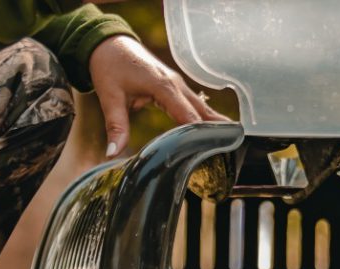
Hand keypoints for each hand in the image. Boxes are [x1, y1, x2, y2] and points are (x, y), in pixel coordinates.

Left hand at [88, 35, 227, 157]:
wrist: (109, 44)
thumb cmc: (110, 67)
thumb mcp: (109, 97)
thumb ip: (115, 126)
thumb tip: (112, 153)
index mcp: (163, 86)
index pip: (188, 116)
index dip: (200, 135)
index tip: (212, 152)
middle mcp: (175, 84)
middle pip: (201, 111)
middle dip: (214, 131)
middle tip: (230, 151)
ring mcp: (176, 84)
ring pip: (200, 106)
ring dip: (212, 124)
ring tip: (229, 144)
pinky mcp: (173, 86)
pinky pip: (192, 104)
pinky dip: (202, 117)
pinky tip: (211, 131)